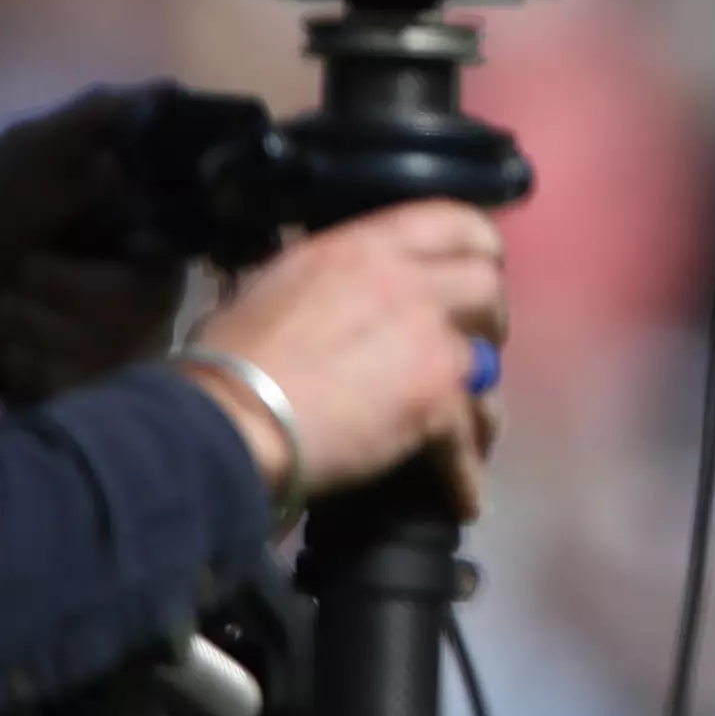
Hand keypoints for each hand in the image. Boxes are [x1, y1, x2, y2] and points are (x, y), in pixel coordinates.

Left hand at [0, 85, 186, 403]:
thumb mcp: (30, 152)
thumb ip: (98, 117)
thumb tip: (168, 89)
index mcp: (140, 228)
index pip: (183, 251)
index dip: (141, 256)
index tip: (109, 249)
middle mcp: (142, 286)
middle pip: (155, 305)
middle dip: (81, 292)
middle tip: (26, 274)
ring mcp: (116, 341)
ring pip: (121, 348)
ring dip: (47, 327)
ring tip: (7, 312)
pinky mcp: (85, 385)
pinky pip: (91, 387)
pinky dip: (40, 369)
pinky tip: (9, 353)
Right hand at [186, 200, 510, 520]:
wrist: (225, 420)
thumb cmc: (228, 360)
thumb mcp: (272, 287)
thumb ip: (324, 279)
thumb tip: (336, 285)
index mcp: (363, 248)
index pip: (453, 220)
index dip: (480, 246)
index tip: (480, 270)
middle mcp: (406, 282)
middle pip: (486, 285)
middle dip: (488, 319)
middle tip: (471, 347)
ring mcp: (427, 338)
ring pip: (489, 363)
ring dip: (482, 397)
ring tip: (470, 424)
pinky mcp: (435, 397)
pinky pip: (471, 433)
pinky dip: (466, 471)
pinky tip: (462, 496)